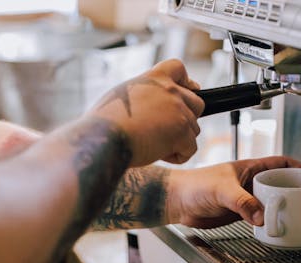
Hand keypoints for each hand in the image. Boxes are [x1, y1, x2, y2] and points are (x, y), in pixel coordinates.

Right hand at [88, 59, 203, 166]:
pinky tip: (156, 154)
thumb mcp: (122, 96)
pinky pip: (190, 149)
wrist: (103, 138)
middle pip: (197, 105)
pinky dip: (176, 156)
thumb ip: (144, 95)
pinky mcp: (182, 131)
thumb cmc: (104, 123)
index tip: (188, 91)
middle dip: (186, 120)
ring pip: (193, 130)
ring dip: (178, 141)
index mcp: (154, 78)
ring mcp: (178, 110)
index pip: (178, 68)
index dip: (186, 82)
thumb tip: (151, 105)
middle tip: (165, 133)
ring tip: (151, 145)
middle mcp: (170, 91)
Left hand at [165, 156, 300, 228]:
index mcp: (249, 168)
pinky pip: (260, 215)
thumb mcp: (222, 190)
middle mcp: (249, 182)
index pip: (280, 162)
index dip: (297, 166)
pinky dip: (269, 220)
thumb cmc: (193, 185)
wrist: (177, 202)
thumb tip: (262, 216)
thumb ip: (242, 202)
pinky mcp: (239, 212)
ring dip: (282, 207)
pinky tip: (274, 226)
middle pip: (279, 183)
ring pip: (270, 200)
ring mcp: (245, 197)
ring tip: (295, 215)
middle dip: (294, 190)